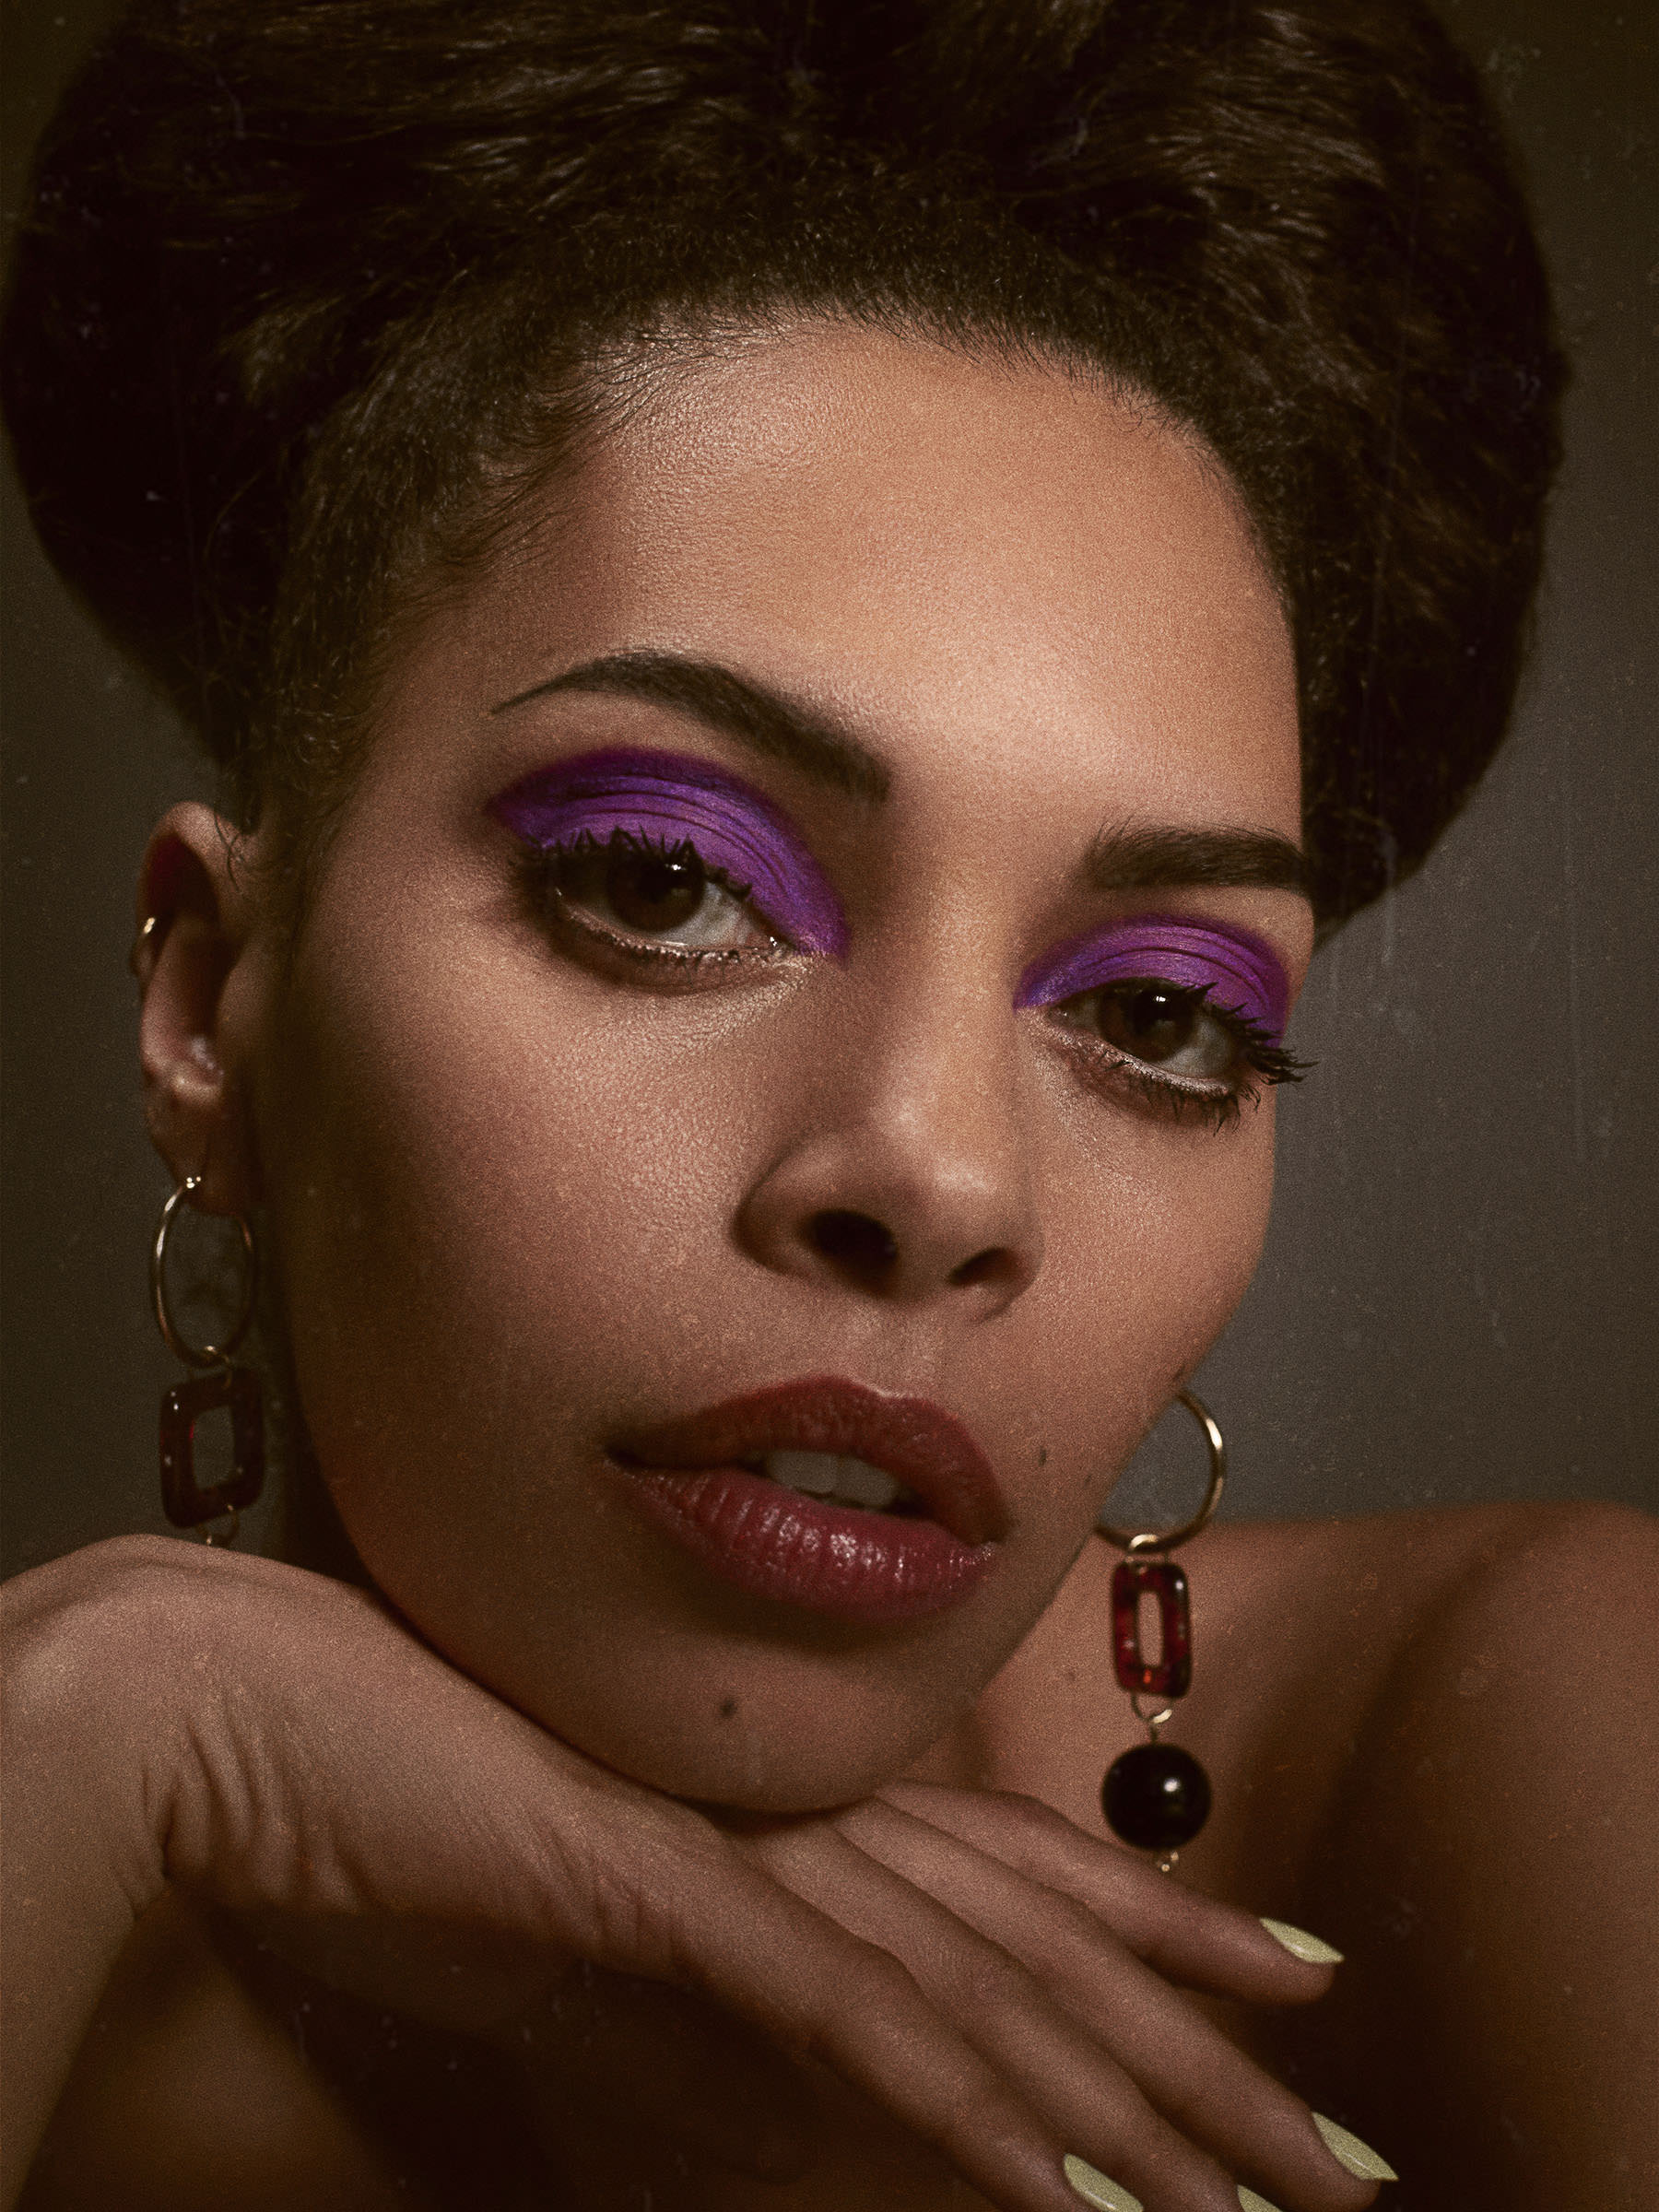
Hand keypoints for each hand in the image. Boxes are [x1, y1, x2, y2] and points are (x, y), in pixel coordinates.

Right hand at [3, 1538, 1377, 2211]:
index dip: (1160, 1925)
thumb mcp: (580, 1892)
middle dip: (1200, 2044)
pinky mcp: (667, 1889)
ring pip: (981, 1983)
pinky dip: (963, 2105)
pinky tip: (1067, 2187)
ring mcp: (738, 1846)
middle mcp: (793, 1809)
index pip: (1013, 1865)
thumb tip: (786, 2019)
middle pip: (1039, 1935)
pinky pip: (847, 2014)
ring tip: (1257, 2198)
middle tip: (1339, 2139)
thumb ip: (699, 1943)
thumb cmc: (397, 1783)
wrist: (253, 1705)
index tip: (1286, 1974)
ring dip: (1127, 2101)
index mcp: (782, 1798)